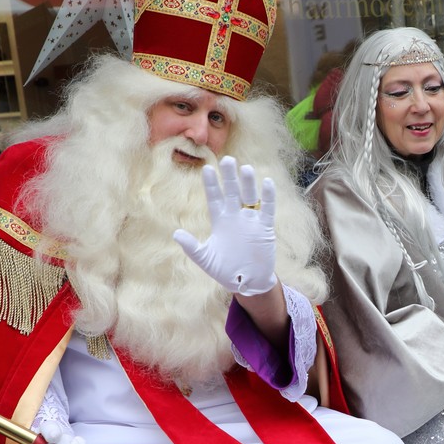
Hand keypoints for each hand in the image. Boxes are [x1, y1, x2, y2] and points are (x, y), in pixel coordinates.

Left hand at [172, 155, 277, 295]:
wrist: (247, 283)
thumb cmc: (225, 271)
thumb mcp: (205, 259)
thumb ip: (192, 247)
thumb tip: (175, 233)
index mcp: (220, 221)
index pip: (214, 198)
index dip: (211, 184)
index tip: (206, 169)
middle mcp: (235, 217)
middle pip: (232, 192)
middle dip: (229, 177)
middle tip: (227, 159)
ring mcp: (251, 221)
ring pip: (249, 196)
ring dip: (248, 183)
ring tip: (245, 168)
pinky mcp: (265, 228)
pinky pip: (267, 209)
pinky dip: (268, 196)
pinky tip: (267, 182)